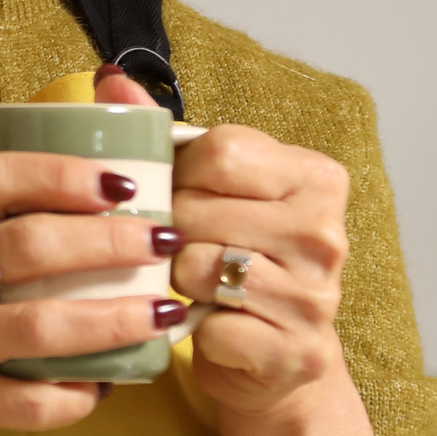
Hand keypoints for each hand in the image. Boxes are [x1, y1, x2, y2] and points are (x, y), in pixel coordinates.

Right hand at [0, 150, 183, 435]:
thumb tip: (53, 173)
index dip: (63, 174)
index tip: (118, 181)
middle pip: (30, 246)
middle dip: (110, 241)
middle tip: (160, 239)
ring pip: (41, 327)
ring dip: (114, 318)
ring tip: (164, 310)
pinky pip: (28, 402)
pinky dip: (76, 396)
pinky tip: (105, 385)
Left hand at [168, 124, 349, 423]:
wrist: (271, 357)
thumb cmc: (232, 259)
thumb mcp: (208, 189)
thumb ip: (162, 133)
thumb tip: (110, 78)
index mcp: (316, 177)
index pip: (220, 151)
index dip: (181, 175)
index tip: (183, 194)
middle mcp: (326, 232)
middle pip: (199, 210)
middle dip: (170, 231)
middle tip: (180, 248)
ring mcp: (316, 295)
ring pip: (199, 267)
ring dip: (177, 280)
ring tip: (193, 284)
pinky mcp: (295, 351)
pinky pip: (210, 325)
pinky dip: (194, 328)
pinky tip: (207, 325)